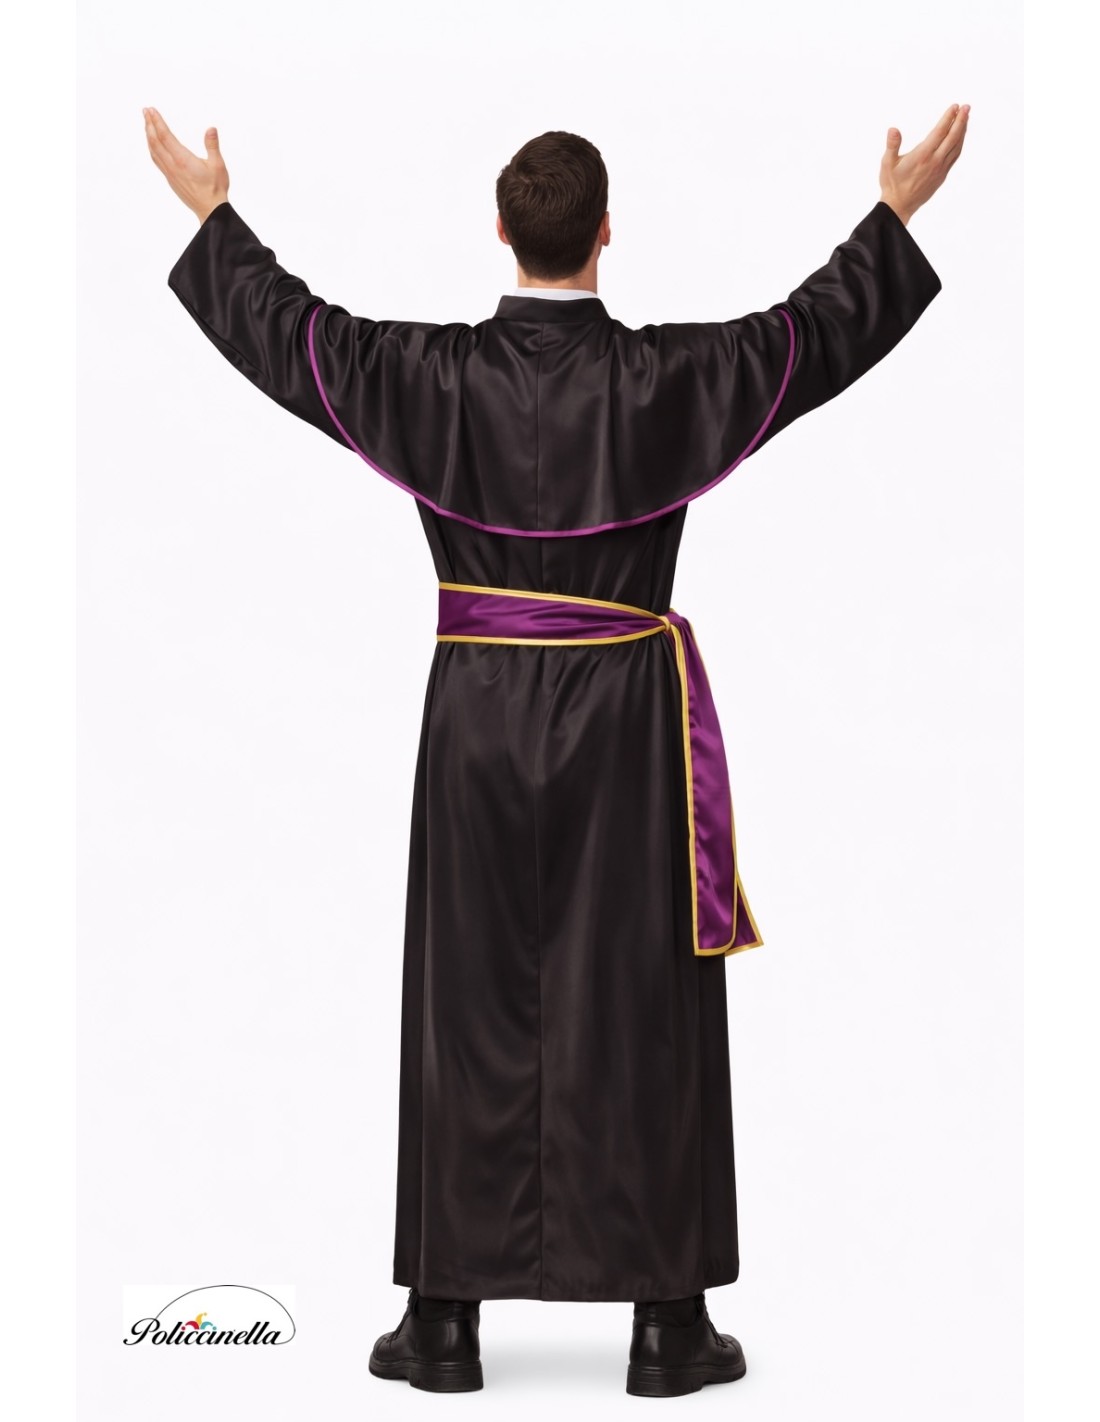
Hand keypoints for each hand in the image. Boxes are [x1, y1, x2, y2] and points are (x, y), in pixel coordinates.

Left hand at [143, 106, 229, 223]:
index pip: (165, 136)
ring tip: (147, 124)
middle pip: (155, 141)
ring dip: (148, 136)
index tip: (151, 110)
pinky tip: (152, 144)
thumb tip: (211, 129)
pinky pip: (156, 160)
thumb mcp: (218, 165)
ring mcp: (170, 173)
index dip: (157, 121)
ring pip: (153, 151)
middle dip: (149, 124)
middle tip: (145, 111)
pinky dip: (152, 148)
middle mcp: (173, 165)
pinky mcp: (170, 179)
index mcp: (182, 159)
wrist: (210, 210)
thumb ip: (212, 145)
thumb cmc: (215, 189)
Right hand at [879, 103, 969, 224]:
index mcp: (922, 155)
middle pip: (953, 137)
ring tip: (965, 118)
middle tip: (967, 107)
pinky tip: (960, 136)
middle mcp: (934, 161)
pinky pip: (955, 156)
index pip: (940, 132)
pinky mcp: (942, 175)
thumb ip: (892, 145)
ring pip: (956, 146)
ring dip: (962, 130)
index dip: (948, 118)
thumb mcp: (887, 164)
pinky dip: (959, 143)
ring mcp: (940, 169)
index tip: (955, 106)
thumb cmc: (892, 184)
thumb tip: (893, 129)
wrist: (900, 206)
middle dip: (961, 120)